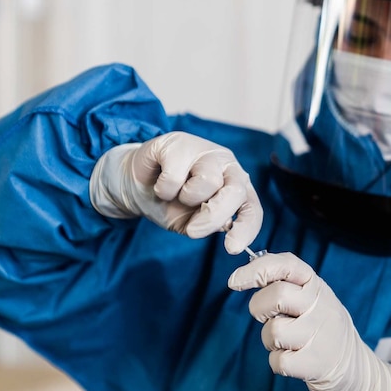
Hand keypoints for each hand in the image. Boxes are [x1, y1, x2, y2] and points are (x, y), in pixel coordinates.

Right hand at [89, 131, 261, 253]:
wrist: (138, 186)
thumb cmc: (171, 203)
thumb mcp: (192, 223)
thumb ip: (210, 223)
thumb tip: (225, 225)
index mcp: (235, 186)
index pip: (252, 208)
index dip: (246, 228)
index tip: (232, 247)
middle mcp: (226, 165)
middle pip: (235, 192)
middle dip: (214, 216)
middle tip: (192, 229)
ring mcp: (204, 150)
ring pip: (208, 181)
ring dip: (185, 198)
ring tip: (175, 194)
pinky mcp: (178, 142)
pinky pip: (175, 176)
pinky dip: (164, 189)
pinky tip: (160, 183)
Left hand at [228, 252, 390, 390]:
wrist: (356, 372)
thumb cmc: (322, 331)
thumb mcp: (312, 300)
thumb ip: (286, 284)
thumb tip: (247, 272)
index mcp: (317, 287)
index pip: (287, 265)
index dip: (258, 268)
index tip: (234, 281)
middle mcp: (322, 307)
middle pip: (276, 295)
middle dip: (259, 309)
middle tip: (270, 318)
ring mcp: (321, 336)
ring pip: (274, 331)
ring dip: (270, 341)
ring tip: (288, 343)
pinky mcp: (316, 364)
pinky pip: (278, 360)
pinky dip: (279, 363)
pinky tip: (295, 360)